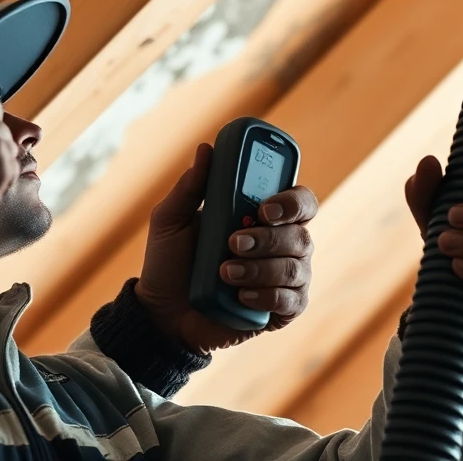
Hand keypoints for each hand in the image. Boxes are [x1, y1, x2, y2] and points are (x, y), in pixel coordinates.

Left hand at [135, 144, 316, 354]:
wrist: (162, 313)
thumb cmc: (170, 262)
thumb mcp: (171, 221)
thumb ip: (190, 187)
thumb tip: (205, 149)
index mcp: (263, 218)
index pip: (299, 201)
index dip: (292, 202)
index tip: (264, 208)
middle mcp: (282, 245)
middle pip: (301, 234)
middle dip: (269, 239)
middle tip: (234, 242)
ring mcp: (285, 278)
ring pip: (296, 268)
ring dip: (261, 268)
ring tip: (225, 272)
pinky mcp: (281, 310)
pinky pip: (293, 300)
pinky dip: (268, 295)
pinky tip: (241, 295)